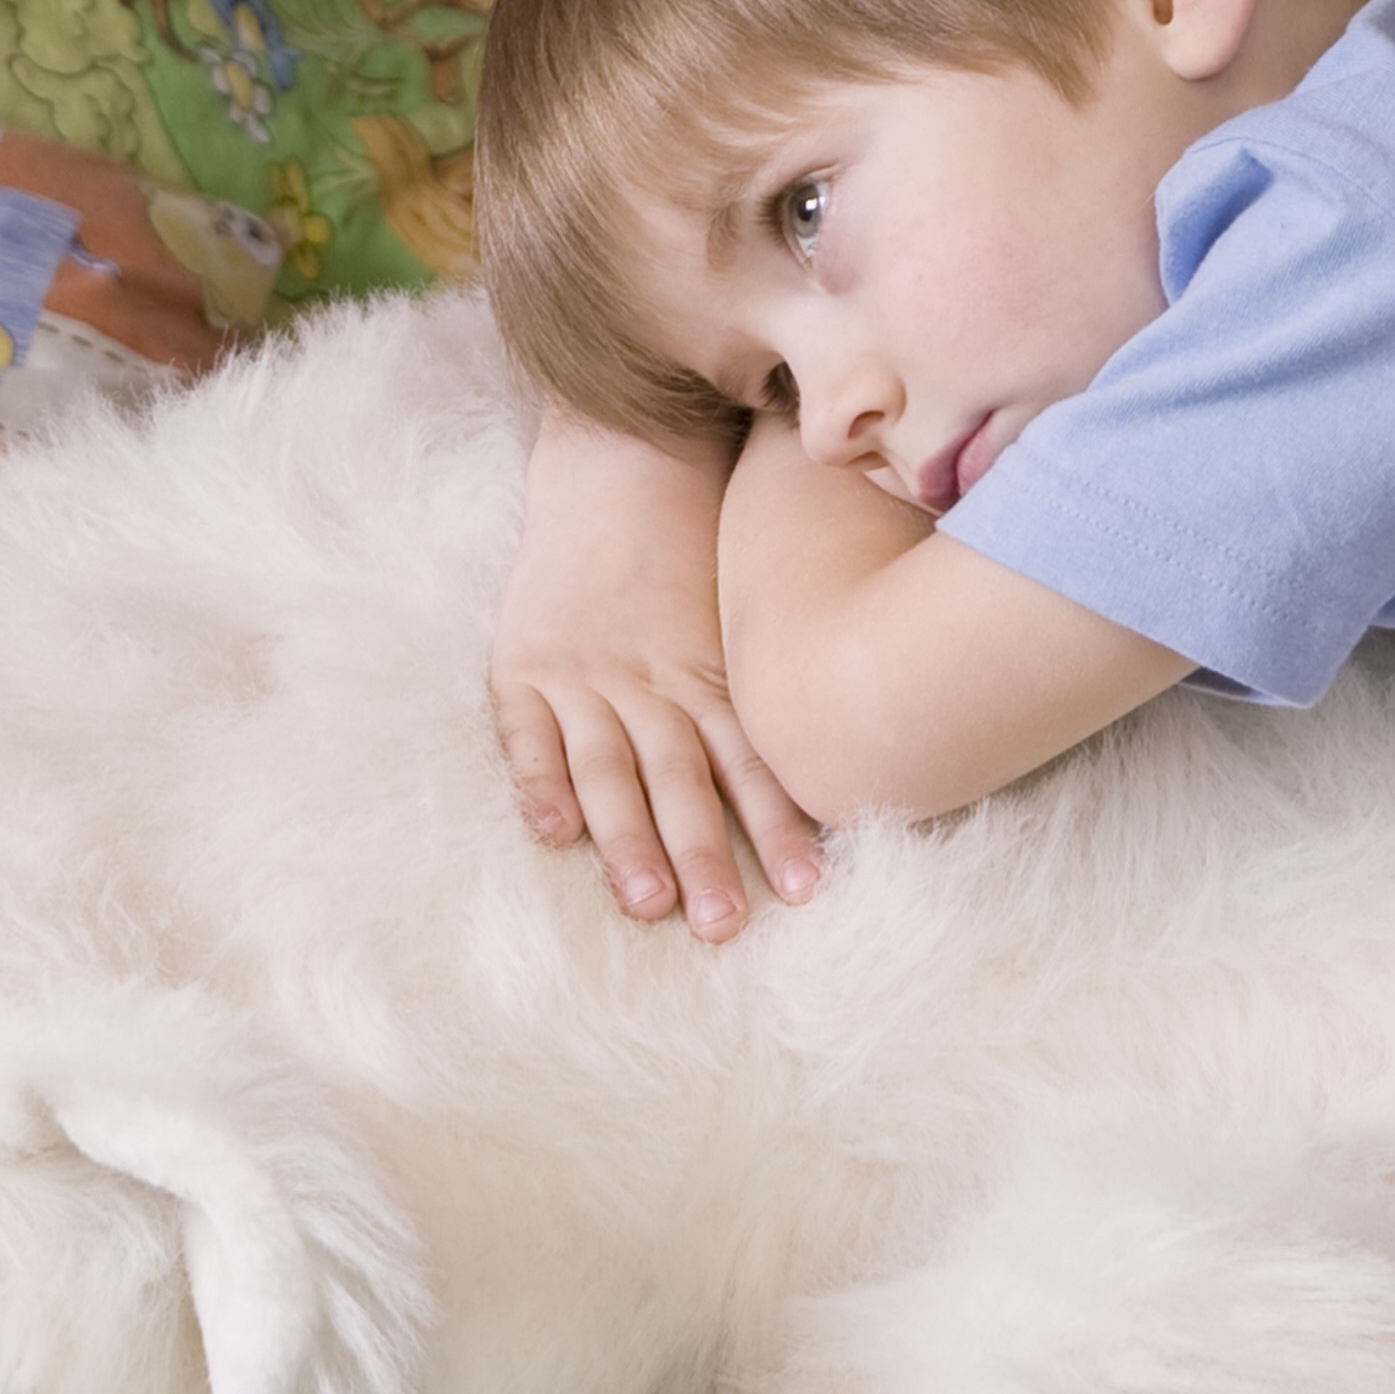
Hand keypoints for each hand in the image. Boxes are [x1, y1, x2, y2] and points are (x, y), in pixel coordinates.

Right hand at [492, 409, 821, 939]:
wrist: (616, 469)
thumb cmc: (693, 559)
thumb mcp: (746, 617)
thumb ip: (778, 686)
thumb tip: (871, 742)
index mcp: (710, 678)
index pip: (749, 762)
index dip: (776, 825)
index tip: (805, 890)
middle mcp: (650, 684)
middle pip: (680, 780)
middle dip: (702, 856)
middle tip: (725, 925)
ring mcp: (584, 678)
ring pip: (608, 768)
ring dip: (626, 839)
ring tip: (648, 902)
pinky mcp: (523, 669)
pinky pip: (529, 733)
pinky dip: (539, 781)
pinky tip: (555, 831)